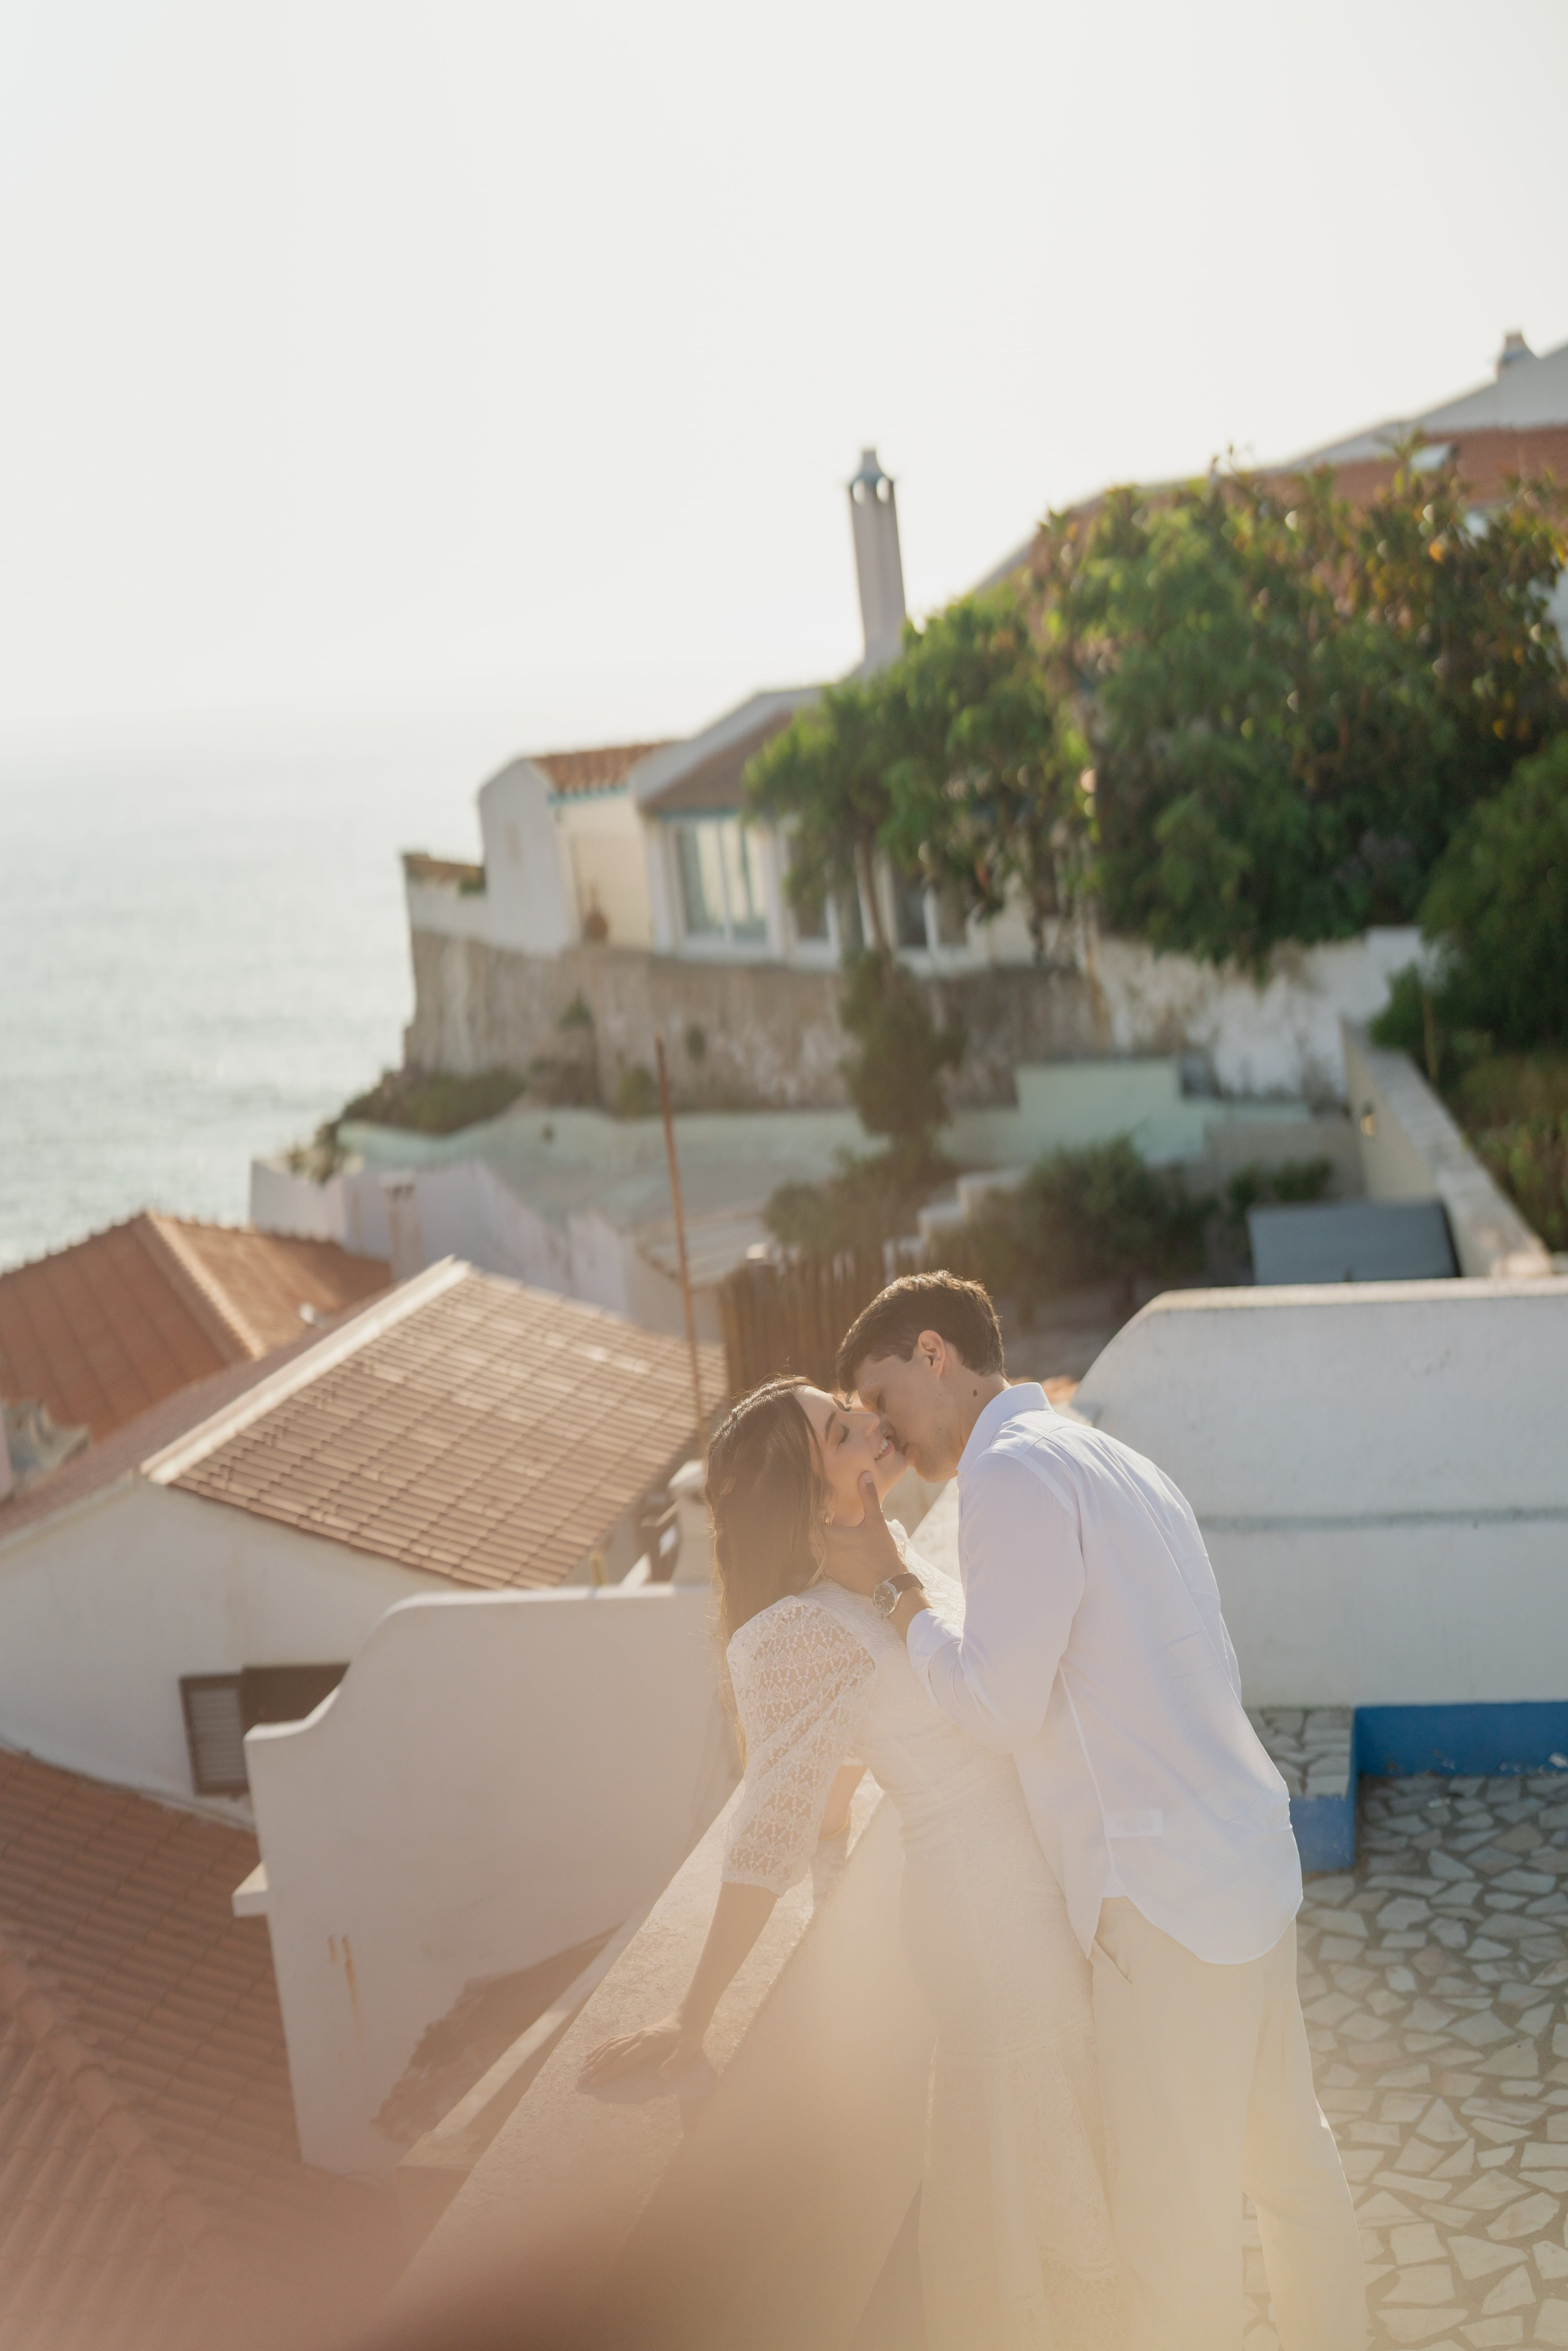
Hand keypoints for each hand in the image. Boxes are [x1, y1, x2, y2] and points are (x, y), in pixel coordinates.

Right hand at [579, 2013, 705, 2086]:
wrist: (691, 2015)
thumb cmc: (691, 2035)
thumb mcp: (688, 2049)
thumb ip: (675, 2062)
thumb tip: (663, 2078)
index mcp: (648, 2043)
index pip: (624, 2060)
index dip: (609, 2071)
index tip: (595, 2082)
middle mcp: (638, 2037)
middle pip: (612, 2052)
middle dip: (595, 2067)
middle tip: (580, 2079)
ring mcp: (637, 2034)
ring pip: (611, 2045)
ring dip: (596, 2057)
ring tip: (582, 2068)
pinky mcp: (637, 2034)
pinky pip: (616, 2040)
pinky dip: (602, 2047)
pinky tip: (594, 2053)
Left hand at [822, 1472, 903, 1596]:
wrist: (887, 1583)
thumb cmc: (881, 1551)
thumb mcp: (876, 1521)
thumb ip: (868, 1497)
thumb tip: (865, 1474)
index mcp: (831, 1537)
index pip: (810, 1523)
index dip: (813, 1514)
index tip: (823, 1509)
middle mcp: (824, 1553)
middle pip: (807, 1537)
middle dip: (813, 1527)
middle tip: (825, 1519)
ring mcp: (827, 1566)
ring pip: (812, 1550)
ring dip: (817, 1540)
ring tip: (830, 1532)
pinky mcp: (832, 1576)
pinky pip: (819, 1562)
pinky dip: (823, 1554)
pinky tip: (836, 1549)